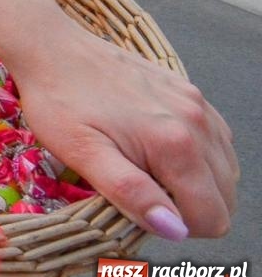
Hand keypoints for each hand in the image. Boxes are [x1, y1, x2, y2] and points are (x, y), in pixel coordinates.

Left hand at [3, 14, 236, 239]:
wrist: (52, 48)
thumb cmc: (59, 102)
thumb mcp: (83, 153)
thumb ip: (131, 193)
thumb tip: (174, 229)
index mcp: (175, 145)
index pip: (212, 217)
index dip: (180, 227)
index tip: (143, 211)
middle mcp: (197, 123)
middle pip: (225, 197)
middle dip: (190, 208)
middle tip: (142, 191)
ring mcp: (197, 103)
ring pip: (225, 169)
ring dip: (197, 183)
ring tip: (148, 170)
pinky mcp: (189, 90)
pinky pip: (216, 139)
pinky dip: (198, 156)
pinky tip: (159, 149)